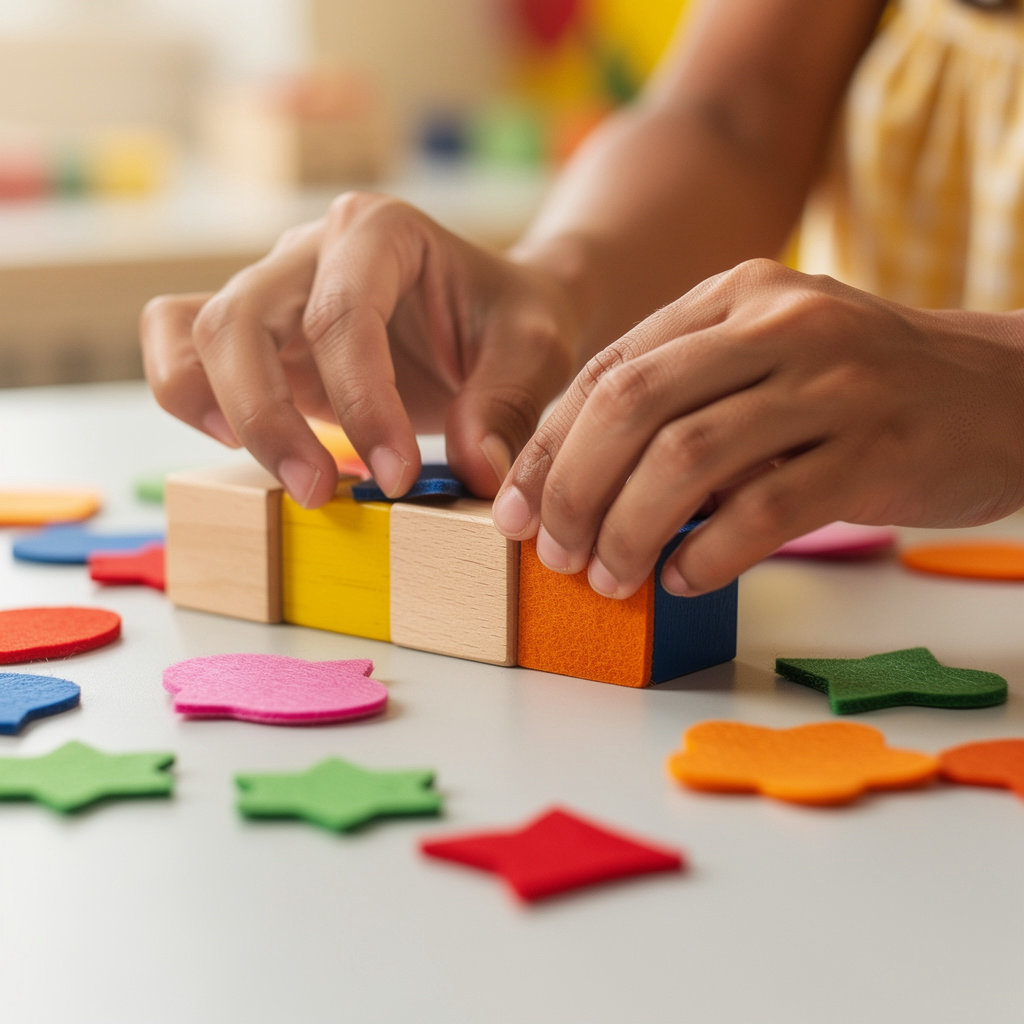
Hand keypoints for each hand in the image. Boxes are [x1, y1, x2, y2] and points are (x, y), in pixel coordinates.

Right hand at [141, 192, 577, 505]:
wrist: (495, 313)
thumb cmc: (512, 322)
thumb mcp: (536, 350)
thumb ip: (508, 405)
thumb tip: (474, 472)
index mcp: (379, 231)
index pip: (342, 314)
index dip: (361, 403)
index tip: (399, 476)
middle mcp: (310, 250)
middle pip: (240, 322)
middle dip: (272, 420)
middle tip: (323, 492)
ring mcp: (275, 288)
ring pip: (195, 334)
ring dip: (225, 414)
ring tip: (286, 472)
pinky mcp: (258, 334)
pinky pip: (178, 340)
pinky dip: (188, 392)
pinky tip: (237, 440)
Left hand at [492, 259, 1023, 595]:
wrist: (1003, 391)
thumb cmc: (860, 386)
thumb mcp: (767, 358)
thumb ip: (683, 396)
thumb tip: (580, 481)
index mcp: (735, 297)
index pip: (609, 370)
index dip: (549, 447)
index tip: (516, 510)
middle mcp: (779, 323)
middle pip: (633, 406)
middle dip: (574, 489)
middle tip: (556, 553)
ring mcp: (832, 381)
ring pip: (689, 458)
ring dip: (630, 530)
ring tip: (610, 577)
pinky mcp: (875, 447)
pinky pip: (765, 508)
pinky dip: (709, 554)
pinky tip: (683, 580)